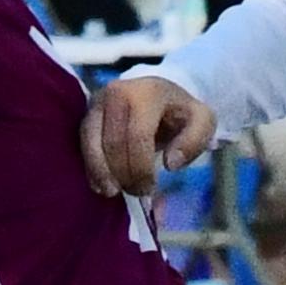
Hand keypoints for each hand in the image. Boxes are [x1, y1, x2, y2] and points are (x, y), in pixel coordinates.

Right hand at [84, 72, 218, 195]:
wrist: (159, 93)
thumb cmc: (180, 113)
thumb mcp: (202, 122)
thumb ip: (194, 141)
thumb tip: (170, 163)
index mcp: (148, 92)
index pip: (138, 136)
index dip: (141, 168)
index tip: (150, 188)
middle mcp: (118, 92)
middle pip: (114, 142)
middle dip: (123, 173)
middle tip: (135, 192)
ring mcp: (99, 101)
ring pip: (92, 141)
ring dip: (102, 172)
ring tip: (112, 192)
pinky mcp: (87, 112)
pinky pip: (82, 141)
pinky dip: (91, 166)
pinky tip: (100, 184)